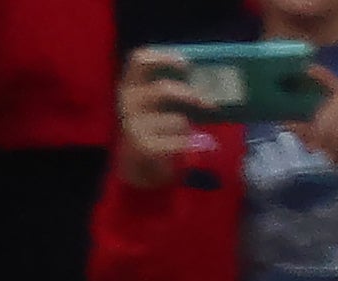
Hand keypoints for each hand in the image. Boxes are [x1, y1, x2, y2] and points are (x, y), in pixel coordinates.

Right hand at [111, 47, 203, 183]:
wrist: (135, 165)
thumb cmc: (150, 126)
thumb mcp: (155, 102)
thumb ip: (172, 86)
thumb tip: (205, 79)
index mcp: (130, 84)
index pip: (139, 59)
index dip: (164, 57)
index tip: (186, 65)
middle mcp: (128, 101)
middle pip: (163, 89)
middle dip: (190, 95)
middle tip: (209, 104)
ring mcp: (133, 125)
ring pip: (176, 119)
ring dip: (188, 127)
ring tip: (189, 135)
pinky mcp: (142, 146)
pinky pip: (178, 141)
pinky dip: (191, 143)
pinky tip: (198, 145)